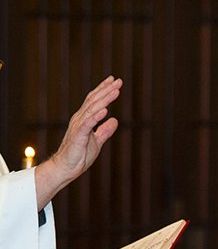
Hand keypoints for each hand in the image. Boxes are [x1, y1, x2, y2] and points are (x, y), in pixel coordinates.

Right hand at [35, 77, 122, 207]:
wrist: (67, 167)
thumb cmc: (80, 154)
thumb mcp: (97, 141)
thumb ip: (105, 130)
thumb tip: (115, 120)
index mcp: (84, 119)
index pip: (94, 101)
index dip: (104, 90)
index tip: (114, 81)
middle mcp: (80, 119)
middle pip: (94, 101)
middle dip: (106, 90)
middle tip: (118, 81)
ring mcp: (79, 127)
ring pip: (92, 109)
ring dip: (104, 99)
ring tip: (115, 91)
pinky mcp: (78, 136)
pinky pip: (88, 124)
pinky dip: (96, 116)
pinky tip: (105, 110)